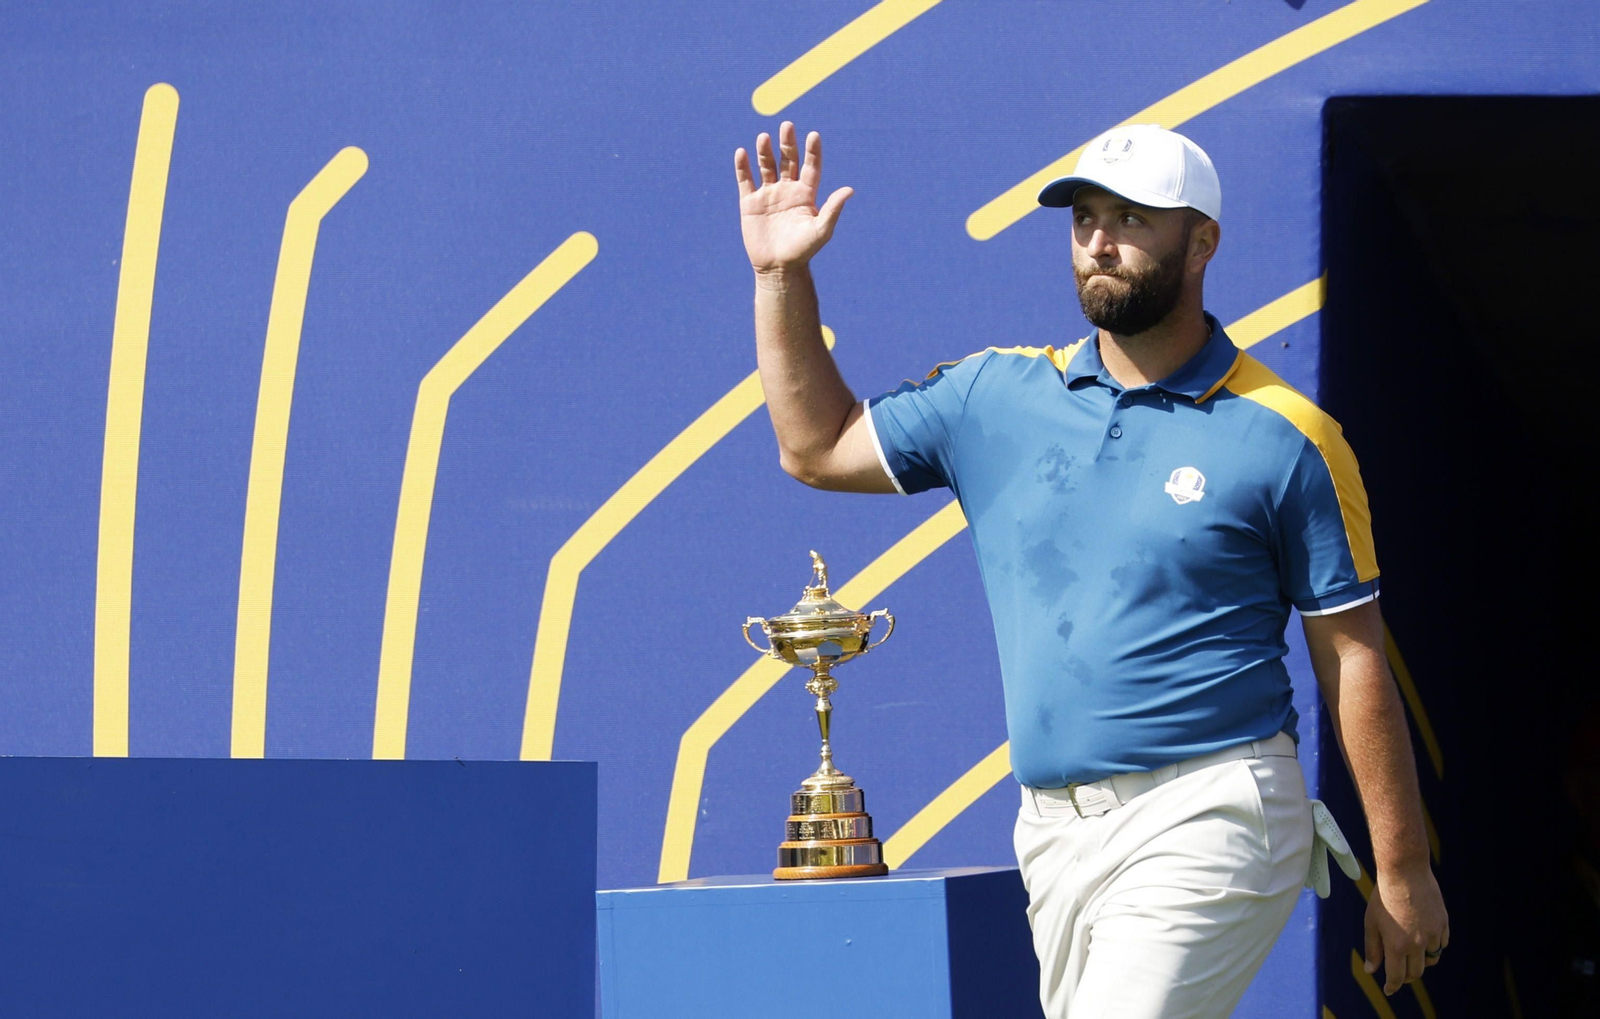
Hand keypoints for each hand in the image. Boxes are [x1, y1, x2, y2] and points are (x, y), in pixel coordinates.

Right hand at [735, 120, 853, 274]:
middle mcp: (787, 190)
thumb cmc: (803, 251)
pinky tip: (742, 152)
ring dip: (765, 151)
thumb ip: (833, 209)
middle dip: (787, 143)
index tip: (813, 135)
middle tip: (787, 126)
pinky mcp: (750, 203)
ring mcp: (768, 195)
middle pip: (788, 160)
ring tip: (764, 137)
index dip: (812, 151)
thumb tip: (849, 190)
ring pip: (767, 166)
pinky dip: (743, 167)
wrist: (778, 268)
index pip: (810, 166)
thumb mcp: (821, 230)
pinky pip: (745, 180)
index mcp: (806, 194)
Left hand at [1364, 863, 1448, 994]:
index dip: (1392, 986)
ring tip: (1412, 957)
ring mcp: (1433, 934)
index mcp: (1397, 945)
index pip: (1397, 976)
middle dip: (1406, 977)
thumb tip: (1371, 970)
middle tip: (1399, 975)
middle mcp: (1418, 944)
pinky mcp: (1444, 924)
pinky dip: (1434, 947)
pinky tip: (1425, 941)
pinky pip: (1442, 944)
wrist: (1405, 873)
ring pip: (1432, 959)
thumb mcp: (1371, 923)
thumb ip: (1373, 949)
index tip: (1389, 989)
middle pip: (1416, 972)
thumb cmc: (1383, 897)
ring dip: (1422, 962)